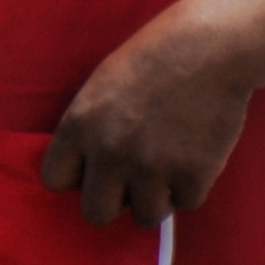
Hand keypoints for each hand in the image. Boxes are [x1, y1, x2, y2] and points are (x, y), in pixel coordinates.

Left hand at [44, 0, 260, 226]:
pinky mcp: (193, 175)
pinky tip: (194, 155)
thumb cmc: (152, 61)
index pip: (55, 180)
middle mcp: (109, 152)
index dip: (77, 178)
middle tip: (132, 181)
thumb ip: (88, 132)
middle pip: (95, 213)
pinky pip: (186, 203)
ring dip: (156, 197)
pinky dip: (191, 186)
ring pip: (145, 216)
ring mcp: (152, 167)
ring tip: (167, 167)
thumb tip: (87, 178)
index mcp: (79, 126)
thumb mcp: (100, 88)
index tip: (94, 171)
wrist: (209, 48)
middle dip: (114, 201)